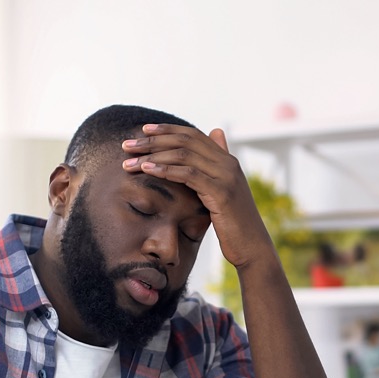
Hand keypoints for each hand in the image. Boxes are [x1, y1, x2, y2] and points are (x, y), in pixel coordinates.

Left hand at [121, 124, 274, 268]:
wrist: (252, 247)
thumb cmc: (234, 224)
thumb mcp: (222, 193)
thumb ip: (215, 168)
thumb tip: (216, 134)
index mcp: (227, 160)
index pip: (193, 135)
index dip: (167, 130)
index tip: (143, 130)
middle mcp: (228, 163)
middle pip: (185, 141)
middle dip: (153, 141)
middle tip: (127, 145)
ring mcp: (226, 176)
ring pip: (184, 155)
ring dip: (153, 155)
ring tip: (129, 161)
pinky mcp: (222, 192)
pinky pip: (188, 175)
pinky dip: (165, 170)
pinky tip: (147, 170)